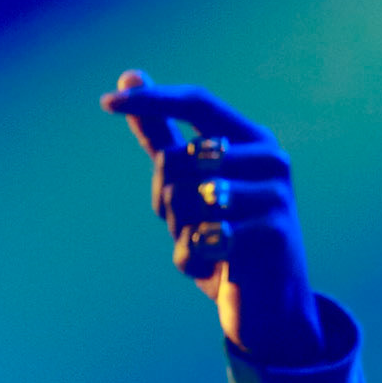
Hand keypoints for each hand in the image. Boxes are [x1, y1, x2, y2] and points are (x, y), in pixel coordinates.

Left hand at [101, 71, 324, 364]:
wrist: (271, 306)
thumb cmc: (227, 240)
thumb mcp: (192, 186)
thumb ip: (162, 135)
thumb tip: (129, 77)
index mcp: (252, 139)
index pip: (196, 102)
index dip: (151, 101)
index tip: (106, 103)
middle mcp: (270, 158)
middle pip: (174, 160)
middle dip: (164, 200)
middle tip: (191, 227)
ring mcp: (274, 194)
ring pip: (181, 200)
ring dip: (179, 234)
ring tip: (207, 247)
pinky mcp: (270, 234)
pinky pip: (196, 241)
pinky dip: (191, 263)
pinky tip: (216, 269)